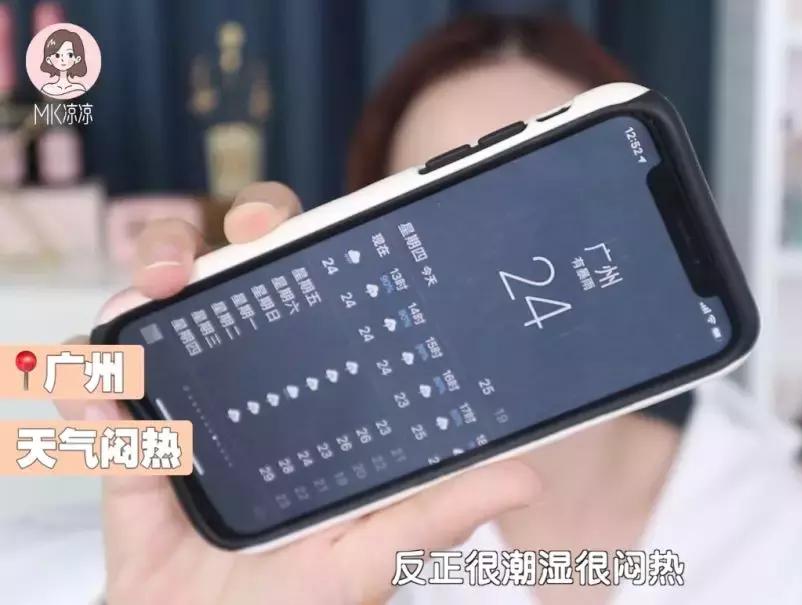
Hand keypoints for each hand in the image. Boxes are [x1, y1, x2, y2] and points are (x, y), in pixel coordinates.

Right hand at [56, 182, 540, 604]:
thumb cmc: (296, 600)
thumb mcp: (370, 554)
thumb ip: (436, 515)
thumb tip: (524, 478)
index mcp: (316, 387)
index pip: (316, 289)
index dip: (307, 242)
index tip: (298, 226)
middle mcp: (249, 378)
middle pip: (235, 272)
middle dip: (232, 231)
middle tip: (242, 235)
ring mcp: (184, 402)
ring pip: (157, 307)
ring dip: (150, 278)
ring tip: (152, 291)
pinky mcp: (123, 441)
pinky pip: (92, 395)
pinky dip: (85, 380)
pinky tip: (92, 381)